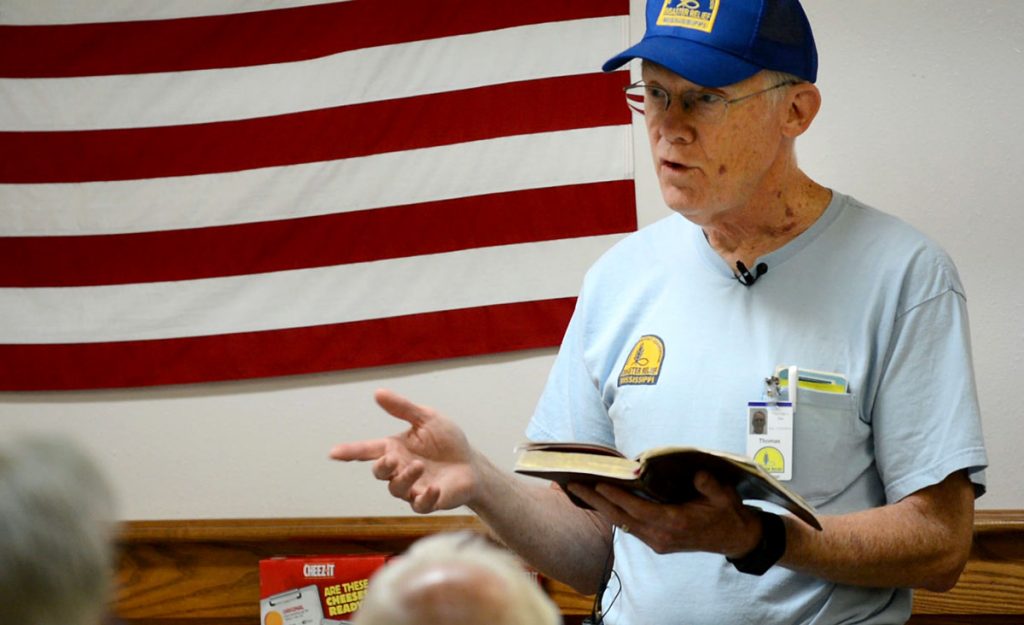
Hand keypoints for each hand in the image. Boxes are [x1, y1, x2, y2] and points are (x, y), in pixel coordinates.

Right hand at [329, 389, 479, 513]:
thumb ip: (403, 408)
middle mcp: (399, 470)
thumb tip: (378, 392)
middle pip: (379, 472)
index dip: (350, 451)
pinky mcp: (428, 501)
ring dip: (405, 478)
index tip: (333, 452)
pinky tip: (434, 487)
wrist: (472, 465)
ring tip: (419, 465)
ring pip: (396, 489)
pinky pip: (420, 505)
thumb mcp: (427, 419)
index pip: (367, 450)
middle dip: (382, 466)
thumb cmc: (448, 442)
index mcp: (395, 448)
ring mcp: (412, 488)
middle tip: (392, 458)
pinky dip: (425, 497)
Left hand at [567, 471, 760, 556]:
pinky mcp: (656, 543)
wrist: (735, 538)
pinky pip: (630, 527)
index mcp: (675, 523)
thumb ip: (709, 485)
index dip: (617, 497)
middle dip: (596, 501)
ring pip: (623, 524)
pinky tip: (601, 501)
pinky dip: (614, 513)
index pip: (639, 509)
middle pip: (622, 518)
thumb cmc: (727, 512)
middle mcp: (661, 536)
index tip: (598, 484)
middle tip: (573, 485)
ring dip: (601, 507)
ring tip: (580, 489)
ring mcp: (657, 542)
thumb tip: (696, 474)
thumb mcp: (724, 495)